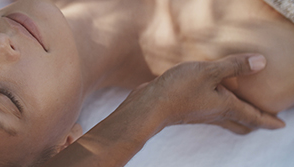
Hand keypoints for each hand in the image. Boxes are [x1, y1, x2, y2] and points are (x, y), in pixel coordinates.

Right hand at [127, 53, 284, 133]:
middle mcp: (214, 114)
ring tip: (241, 106)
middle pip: (240, 124)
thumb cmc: (178, 90)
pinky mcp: (186, 109)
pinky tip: (211, 95)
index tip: (281, 125)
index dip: (269, 121)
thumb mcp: (208, 72)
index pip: (253, 117)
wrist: (149, 106)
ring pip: (224, 119)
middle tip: (262, 118)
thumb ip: (234, 66)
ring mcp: (199, 114)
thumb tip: (261, 62)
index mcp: (225, 107)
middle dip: (254, 123)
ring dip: (236, 116)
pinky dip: (218, 108)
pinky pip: (209, 112)